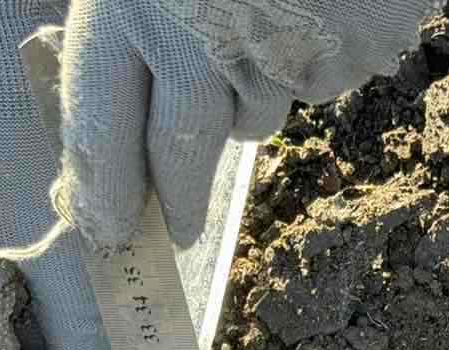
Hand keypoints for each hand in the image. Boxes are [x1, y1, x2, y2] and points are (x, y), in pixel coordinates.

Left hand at [52, 0, 439, 247]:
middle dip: (177, 200)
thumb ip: (125, 18)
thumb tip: (102, 136)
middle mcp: (196, 39)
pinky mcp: (348, 54)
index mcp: (128, 1)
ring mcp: (280, 52)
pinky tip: (311, 1)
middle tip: (179, 227)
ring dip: (249, 99)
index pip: (101, 129)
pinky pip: (318, 82)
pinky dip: (312, 58)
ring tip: (255, 28)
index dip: (102, 191)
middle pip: (181, 155)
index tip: (104, 228)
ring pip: (256, 119)